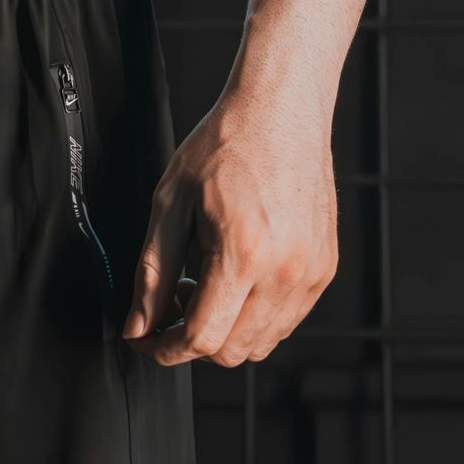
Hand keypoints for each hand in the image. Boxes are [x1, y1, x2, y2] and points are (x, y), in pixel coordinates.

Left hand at [120, 89, 336, 366]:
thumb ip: (153, 272)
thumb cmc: (226, 144)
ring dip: (226, 331)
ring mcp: (311, 274)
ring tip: (206, 283)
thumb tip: (138, 325)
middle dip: (192, 340)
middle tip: (173, 299)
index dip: (165, 349)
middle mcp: (285, 272)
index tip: (147, 339)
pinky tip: (236, 278)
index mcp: (244, 253)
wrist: (280, 111)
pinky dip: (255, 317)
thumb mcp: (171, 203)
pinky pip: (286, 321)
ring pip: (261, 344)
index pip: (202, 339)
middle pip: (232, 351)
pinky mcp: (325, 269)